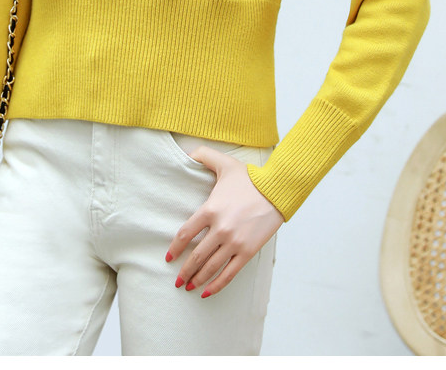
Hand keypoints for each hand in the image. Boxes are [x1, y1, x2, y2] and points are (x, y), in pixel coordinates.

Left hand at [165, 145, 283, 298]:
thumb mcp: (224, 163)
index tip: (168, 258)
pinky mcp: (247, 251)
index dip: (175, 248)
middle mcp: (220, 229)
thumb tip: (187, 153)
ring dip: (198, 279)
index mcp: (210, 209)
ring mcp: (234, 242)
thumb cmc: (250, 177)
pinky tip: (207, 292)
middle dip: (185, 270)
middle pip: (196, 255)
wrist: (277, 190)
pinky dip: (217, 285)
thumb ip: (203, 155)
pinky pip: (229, 273)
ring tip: (189, 287)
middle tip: (177, 280)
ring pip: (211, 267)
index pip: (185, 233)